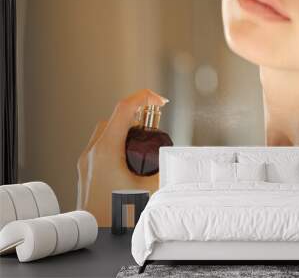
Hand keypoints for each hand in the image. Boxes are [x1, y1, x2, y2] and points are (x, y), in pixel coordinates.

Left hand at [77, 89, 168, 226]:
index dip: (144, 97)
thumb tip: (178, 163)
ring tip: (144, 140)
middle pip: (114, 118)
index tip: (159, 99)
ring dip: (126, 129)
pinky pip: (102, 145)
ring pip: (106, 130)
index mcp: (106, 151)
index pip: (124, 109)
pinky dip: (117, 142)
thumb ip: (165, 173)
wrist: (90, 234)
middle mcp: (92, 152)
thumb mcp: (148, 192)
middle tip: (154, 124)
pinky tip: (130, 157)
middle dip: (137, 115)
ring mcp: (87, 161)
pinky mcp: (87, 170)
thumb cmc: (113, 217)